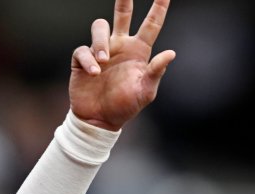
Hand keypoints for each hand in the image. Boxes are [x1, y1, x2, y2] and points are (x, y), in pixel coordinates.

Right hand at [69, 0, 174, 130]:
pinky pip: (83, 49)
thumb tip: (171, 52)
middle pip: (122, 14)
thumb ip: (156, 71)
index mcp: (138, 51)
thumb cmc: (125, 106)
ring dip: (101, 40)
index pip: (151, 25)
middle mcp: (120, 46)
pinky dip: (88, 60)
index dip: (158, 8)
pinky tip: (94, 73)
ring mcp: (101, 50)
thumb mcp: (146, 91)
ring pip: (99, 27)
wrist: (100, 120)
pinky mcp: (83, 59)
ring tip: (103, 60)